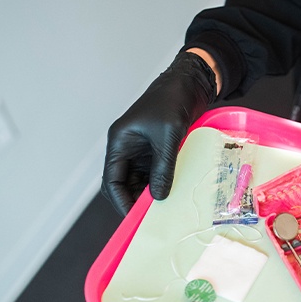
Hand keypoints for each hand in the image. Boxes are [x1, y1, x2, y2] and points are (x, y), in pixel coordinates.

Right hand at [101, 51, 215, 214]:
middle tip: (151, 217)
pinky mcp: (157, 151)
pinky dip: (161, 184)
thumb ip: (162, 167)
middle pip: (123, 184)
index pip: (111, 180)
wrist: (189, 83)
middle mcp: (126, 148)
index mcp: (119, 142)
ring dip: (150, 194)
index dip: (120, 200)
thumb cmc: (172, 100)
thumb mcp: (168, 136)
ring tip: (164, 209)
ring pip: (139, 181)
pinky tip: (173, 194)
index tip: (134, 217)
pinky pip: (154, 174)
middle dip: (134, 200)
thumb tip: (158, 195)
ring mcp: (142, 151)